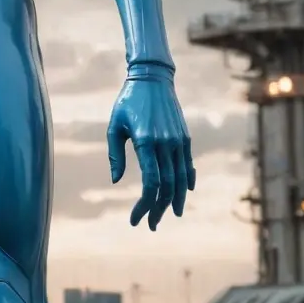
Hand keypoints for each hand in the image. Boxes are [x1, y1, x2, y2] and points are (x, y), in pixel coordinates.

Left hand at [106, 67, 194, 230]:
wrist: (152, 79)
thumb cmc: (128, 101)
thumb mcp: (115, 125)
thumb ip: (115, 153)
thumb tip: (116, 180)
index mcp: (146, 141)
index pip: (150, 182)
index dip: (144, 204)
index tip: (136, 219)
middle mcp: (165, 143)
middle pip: (166, 186)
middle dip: (158, 208)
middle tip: (151, 224)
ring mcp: (178, 141)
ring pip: (181, 179)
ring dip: (175, 200)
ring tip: (168, 214)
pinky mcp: (185, 137)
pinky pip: (188, 165)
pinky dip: (187, 182)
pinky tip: (183, 193)